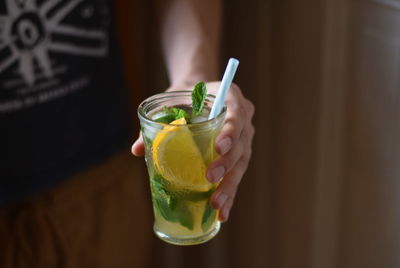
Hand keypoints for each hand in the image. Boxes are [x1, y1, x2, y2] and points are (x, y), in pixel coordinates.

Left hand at [131, 81, 254, 221]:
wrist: (198, 92)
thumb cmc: (185, 95)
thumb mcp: (171, 101)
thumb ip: (157, 121)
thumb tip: (137, 150)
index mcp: (231, 98)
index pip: (236, 115)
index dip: (230, 132)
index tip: (218, 148)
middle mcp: (243, 119)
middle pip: (241, 144)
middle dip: (226, 164)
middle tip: (210, 178)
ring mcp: (244, 138)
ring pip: (241, 164)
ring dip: (229, 186)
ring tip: (217, 206)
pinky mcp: (240, 155)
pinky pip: (237, 174)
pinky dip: (229, 193)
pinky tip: (222, 212)